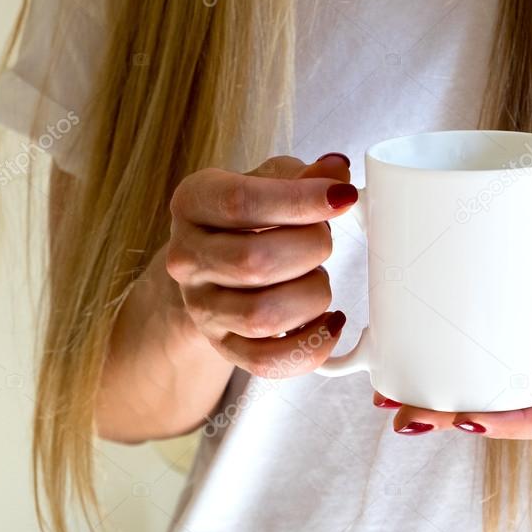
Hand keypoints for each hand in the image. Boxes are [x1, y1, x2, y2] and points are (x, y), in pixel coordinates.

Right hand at [165, 154, 356, 377]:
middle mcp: (187, 258)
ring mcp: (202, 307)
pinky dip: (311, 345)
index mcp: (193, 203)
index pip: (241, 202)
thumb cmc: (250, 216)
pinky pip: (267, 361)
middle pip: (253, 262)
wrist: (216, 265)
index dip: (300, 201)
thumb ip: (303, 175)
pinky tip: (329, 322)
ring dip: (312, 295)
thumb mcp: (269, 181)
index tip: (344, 197)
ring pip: (262, 316)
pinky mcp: (224, 347)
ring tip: (318, 277)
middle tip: (325, 241)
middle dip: (310, 249)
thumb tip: (337, 170)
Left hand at [376, 200, 531, 437]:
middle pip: (510, 418)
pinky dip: (458, 375)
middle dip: (455, 419)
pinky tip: (414, 366)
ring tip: (387, 399)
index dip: (512, 423)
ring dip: (444, 405)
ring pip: (497, 401)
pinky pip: (500, 374)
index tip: (469, 421)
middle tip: (402, 412)